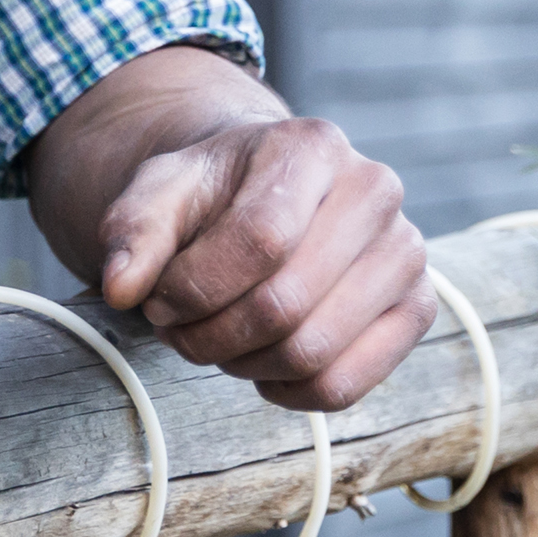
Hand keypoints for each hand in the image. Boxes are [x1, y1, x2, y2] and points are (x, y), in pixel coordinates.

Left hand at [34, 49, 427, 410]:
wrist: (271, 197)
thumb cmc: (216, 195)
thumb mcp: (161, 192)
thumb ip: (131, 230)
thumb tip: (120, 286)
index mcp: (313, 145)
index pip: (259, 239)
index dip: (195, 287)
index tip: (156, 299)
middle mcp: (376, 190)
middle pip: (284, 305)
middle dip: (209, 333)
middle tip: (177, 329)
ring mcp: (406, 252)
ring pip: (313, 352)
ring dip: (242, 364)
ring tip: (216, 340)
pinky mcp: (417, 308)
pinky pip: (345, 386)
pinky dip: (287, 391)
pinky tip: (262, 363)